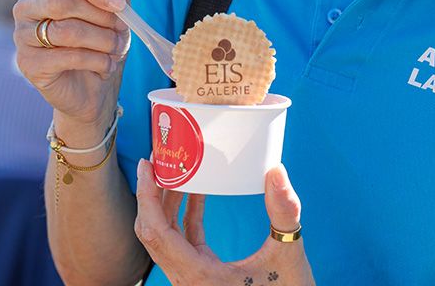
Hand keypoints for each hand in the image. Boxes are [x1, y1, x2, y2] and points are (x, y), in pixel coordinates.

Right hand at [13, 0, 132, 129]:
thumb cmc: (100, 41)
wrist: (92, 87)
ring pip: (66, 30)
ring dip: (102, 40)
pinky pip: (66, 57)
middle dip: (100, 15)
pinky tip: (107, 65)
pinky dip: (95, 61)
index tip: (120, 3)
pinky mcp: (28, 63)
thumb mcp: (115, 13)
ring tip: (117, 48)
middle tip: (122, 29)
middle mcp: (27, 6)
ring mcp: (22, 35)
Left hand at [134, 160, 314, 285]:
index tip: (147, 165)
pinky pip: (184, 241)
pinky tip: (197, 193)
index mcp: (198, 275)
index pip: (155, 231)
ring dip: (167, 203)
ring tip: (176, 171)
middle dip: (151, 194)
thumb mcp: (288, 254)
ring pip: (166, 237)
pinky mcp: (203, 274)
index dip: (146, 196)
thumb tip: (276, 171)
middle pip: (152, 232)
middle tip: (158, 161)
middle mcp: (187, 278)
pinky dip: (186, 215)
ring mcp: (193, 277)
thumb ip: (284, 213)